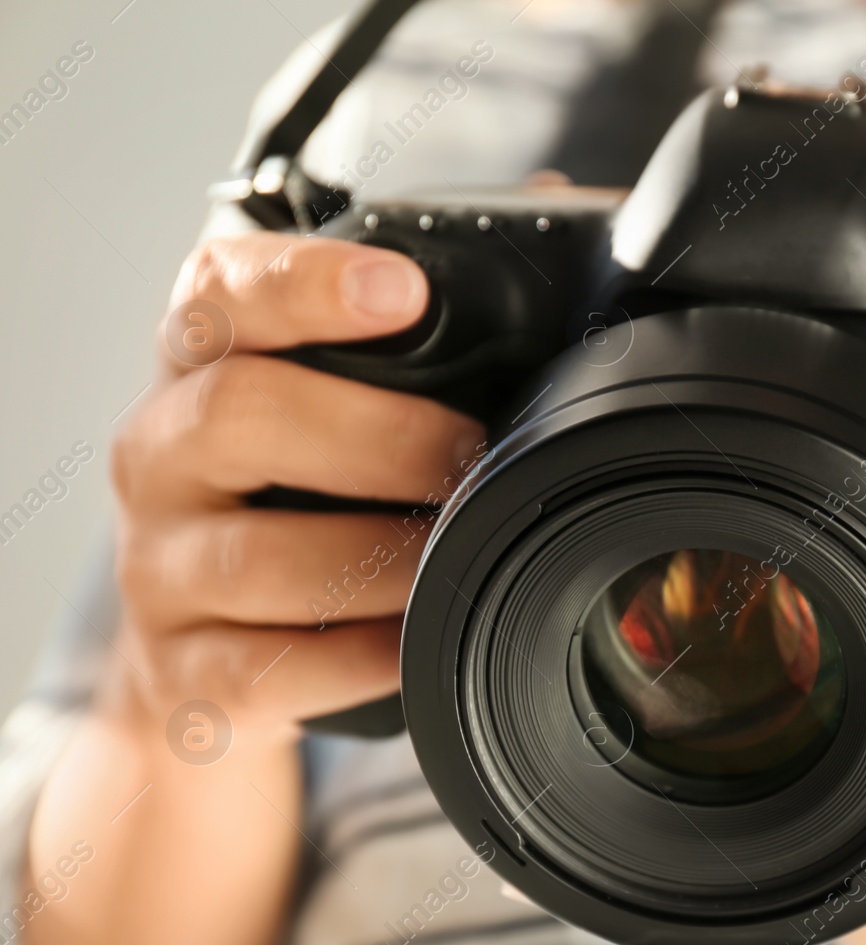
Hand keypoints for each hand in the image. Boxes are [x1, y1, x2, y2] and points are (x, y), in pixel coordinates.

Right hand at [26, 231, 485, 944]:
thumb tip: (550, 197)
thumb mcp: (336, 393)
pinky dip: (356, 659)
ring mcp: (159, 566)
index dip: (307, 284)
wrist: (211, 650)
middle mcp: (161, 452)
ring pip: (258, 557)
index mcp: (204, 363)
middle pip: (240, 416)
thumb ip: (421, 313)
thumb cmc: (300, 494)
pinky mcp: (184, 670)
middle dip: (378, 436)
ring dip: (381, 558)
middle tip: (470, 455)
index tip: (403, 290)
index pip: (223, 293)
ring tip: (456, 553)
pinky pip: (268, 668)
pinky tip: (414, 641)